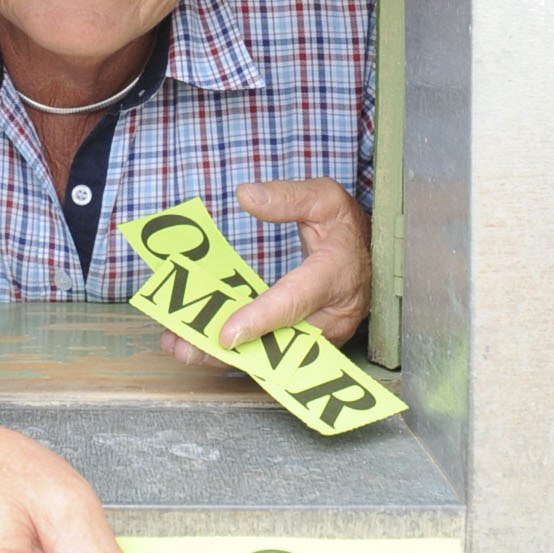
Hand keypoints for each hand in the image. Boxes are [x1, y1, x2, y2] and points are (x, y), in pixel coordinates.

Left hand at [160, 176, 371, 366]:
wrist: (372, 257)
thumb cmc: (346, 228)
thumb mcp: (325, 199)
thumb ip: (287, 197)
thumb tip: (246, 195)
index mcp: (336, 274)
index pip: (297, 300)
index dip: (262, 318)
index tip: (227, 333)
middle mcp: (332, 315)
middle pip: (278, 340)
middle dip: (229, 347)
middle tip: (184, 345)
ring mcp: (322, 337)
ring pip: (273, 355)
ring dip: (225, 357)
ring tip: (182, 348)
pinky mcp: (309, 345)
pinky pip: (273, 355)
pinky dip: (236, 354)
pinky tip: (200, 348)